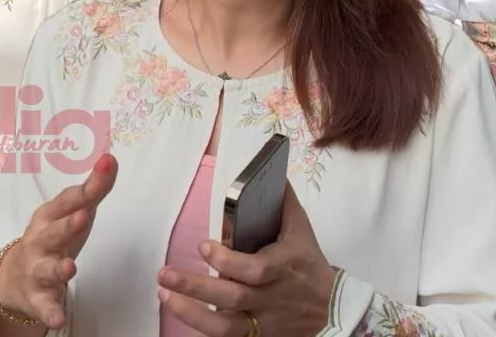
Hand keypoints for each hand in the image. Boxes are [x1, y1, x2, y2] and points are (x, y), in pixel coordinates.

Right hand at [0, 153, 118, 329]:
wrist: (15, 277)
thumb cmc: (52, 237)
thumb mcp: (71, 213)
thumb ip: (93, 190)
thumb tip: (110, 159)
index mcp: (48, 217)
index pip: (68, 201)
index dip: (86, 188)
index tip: (104, 168)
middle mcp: (39, 241)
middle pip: (53, 233)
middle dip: (66, 226)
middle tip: (82, 218)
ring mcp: (37, 270)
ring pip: (47, 270)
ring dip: (58, 269)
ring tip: (69, 268)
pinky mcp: (38, 298)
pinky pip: (44, 307)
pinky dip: (50, 312)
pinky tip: (58, 318)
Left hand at [158, 184, 335, 336]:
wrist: (331, 309)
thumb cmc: (310, 265)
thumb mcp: (302, 231)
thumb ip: (284, 203)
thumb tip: (272, 173)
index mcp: (283, 268)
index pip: (255, 269)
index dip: (227, 261)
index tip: (204, 246)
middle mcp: (271, 298)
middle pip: (233, 297)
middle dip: (196, 287)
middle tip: (165, 273)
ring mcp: (263, 322)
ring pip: (225, 326)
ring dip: (190, 312)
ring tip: (165, 293)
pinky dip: (202, 327)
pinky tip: (180, 310)